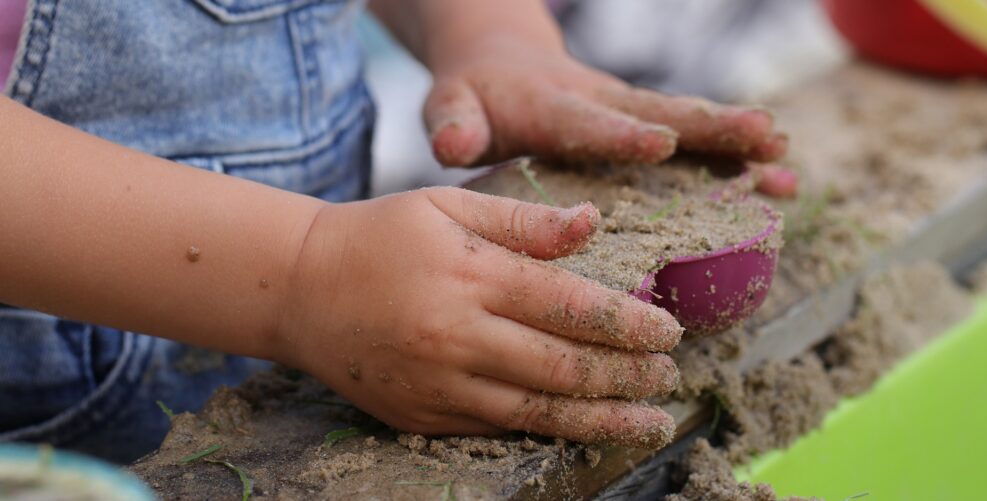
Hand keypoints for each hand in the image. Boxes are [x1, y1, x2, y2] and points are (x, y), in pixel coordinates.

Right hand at [276, 188, 683, 446]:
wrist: (299, 289)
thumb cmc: (381, 236)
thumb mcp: (448, 205)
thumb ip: (524, 220)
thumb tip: (594, 224)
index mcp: (471, 274)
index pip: (571, 306)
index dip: (629, 323)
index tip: (669, 331)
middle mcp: (458, 335)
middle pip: (564, 367)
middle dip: (628, 376)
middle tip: (668, 376)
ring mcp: (438, 384)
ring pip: (538, 412)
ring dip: (603, 420)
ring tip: (650, 422)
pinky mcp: (421, 416)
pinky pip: (496, 429)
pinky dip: (547, 432)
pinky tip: (582, 430)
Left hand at [424, 36, 796, 197]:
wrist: (500, 60)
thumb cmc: (474, 95)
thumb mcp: (451, 105)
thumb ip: (453, 123)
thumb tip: (453, 143)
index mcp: (552, 107)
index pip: (588, 122)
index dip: (622, 134)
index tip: (661, 142)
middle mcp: (601, 104)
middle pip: (661, 113)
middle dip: (711, 128)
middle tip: (764, 136)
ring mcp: (628, 114)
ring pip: (689, 126)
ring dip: (737, 144)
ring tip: (786, 162)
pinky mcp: (643, 124)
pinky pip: (694, 142)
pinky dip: (736, 160)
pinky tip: (780, 180)